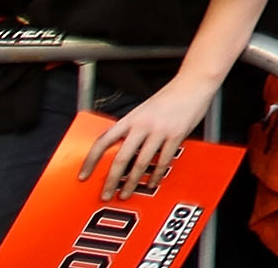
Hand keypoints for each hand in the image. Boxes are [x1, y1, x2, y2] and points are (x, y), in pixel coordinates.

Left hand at [80, 79, 210, 199]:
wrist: (193, 83)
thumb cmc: (170, 96)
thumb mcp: (144, 110)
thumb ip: (133, 128)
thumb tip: (121, 150)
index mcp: (130, 118)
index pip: (103, 141)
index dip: (90, 161)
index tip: (84, 175)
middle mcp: (142, 125)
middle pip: (121, 158)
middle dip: (111, 180)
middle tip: (105, 194)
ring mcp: (159, 131)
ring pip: (140, 163)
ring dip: (131, 182)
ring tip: (126, 194)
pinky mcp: (176, 135)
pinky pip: (163, 161)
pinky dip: (155, 175)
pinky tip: (152, 182)